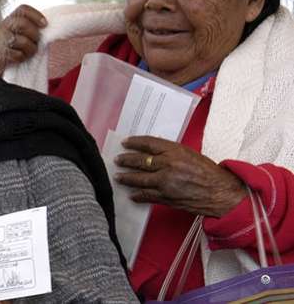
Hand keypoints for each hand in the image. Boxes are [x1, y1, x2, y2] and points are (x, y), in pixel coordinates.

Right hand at [0, 4, 46, 74]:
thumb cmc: (10, 49)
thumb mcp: (18, 33)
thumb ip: (28, 27)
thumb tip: (44, 25)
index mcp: (9, 20)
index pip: (23, 10)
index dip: (36, 15)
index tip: (44, 24)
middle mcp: (2, 27)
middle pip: (23, 23)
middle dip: (34, 34)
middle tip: (35, 41)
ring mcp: (0, 40)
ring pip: (23, 40)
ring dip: (31, 49)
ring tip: (28, 52)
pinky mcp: (0, 53)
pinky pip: (17, 54)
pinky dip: (22, 58)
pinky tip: (19, 58)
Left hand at [115, 136, 245, 217]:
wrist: (222, 193)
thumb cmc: (209, 173)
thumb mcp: (190, 154)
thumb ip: (171, 152)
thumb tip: (152, 152)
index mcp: (175, 151)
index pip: (149, 143)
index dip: (134, 142)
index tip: (125, 143)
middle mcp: (169, 165)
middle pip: (140, 161)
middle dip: (126, 160)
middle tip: (118, 160)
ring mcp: (166, 182)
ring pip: (140, 179)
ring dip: (127, 178)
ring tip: (118, 176)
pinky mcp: (167, 197)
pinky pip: (147, 196)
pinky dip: (138, 195)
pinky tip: (132, 194)